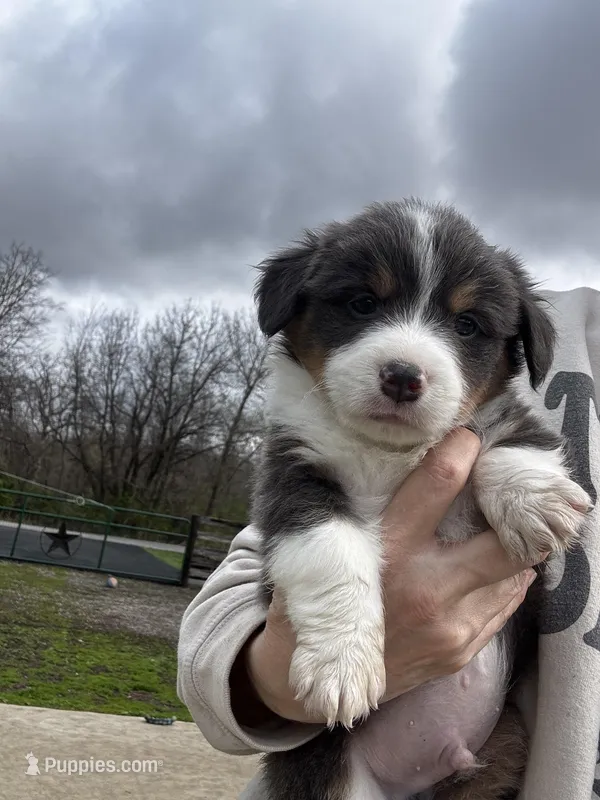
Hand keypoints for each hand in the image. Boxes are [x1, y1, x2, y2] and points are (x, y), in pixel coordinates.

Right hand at [237, 429, 539, 724]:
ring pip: (514, 573)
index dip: (462, 450)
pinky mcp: (460, 650)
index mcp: (387, 548)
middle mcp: (425, 585)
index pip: (439, 481)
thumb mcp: (329, 544)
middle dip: (513, 512)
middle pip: (503, 539)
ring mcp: (449, 624)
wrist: (310, 679)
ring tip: (499, 527)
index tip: (469, 438)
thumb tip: (411, 459)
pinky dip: (504, 579)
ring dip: (511, 546)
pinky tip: (486, 567)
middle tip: (507, 491)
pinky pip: (505, 604)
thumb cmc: (319, 597)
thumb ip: (363, 506)